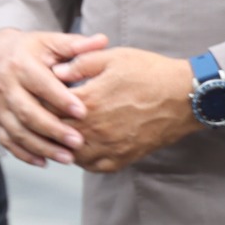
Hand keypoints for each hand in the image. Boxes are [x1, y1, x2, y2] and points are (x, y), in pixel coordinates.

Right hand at [0, 26, 109, 166]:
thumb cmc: (31, 49)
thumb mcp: (50, 42)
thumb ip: (76, 45)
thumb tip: (103, 40)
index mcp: (20, 64)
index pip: (40, 84)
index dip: (60, 99)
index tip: (83, 112)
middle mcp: (5, 86)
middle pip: (26, 112)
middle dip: (53, 129)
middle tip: (78, 142)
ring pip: (16, 131)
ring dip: (41, 146)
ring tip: (68, 158)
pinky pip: (6, 140)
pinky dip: (23, 153)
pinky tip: (44, 162)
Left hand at [52, 44, 200, 172]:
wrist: (186, 97)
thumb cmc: (151, 72)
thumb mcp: (114, 57)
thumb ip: (81, 63)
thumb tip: (55, 70)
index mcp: (89, 100)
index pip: (49, 106)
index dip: (40, 101)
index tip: (37, 95)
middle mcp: (96, 127)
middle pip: (57, 132)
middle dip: (48, 123)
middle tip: (44, 115)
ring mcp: (110, 146)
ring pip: (71, 154)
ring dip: (63, 144)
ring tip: (62, 132)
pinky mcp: (124, 157)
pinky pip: (94, 166)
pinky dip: (84, 159)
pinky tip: (83, 147)